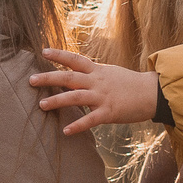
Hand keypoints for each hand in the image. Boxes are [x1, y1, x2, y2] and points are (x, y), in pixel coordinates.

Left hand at [29, 50, 161, 135]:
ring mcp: (102, 96)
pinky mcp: (109, 112)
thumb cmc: (130, 84)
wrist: (152, 93)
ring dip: (56, 101)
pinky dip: (77, 125)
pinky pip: (90, 119)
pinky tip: (65, 131)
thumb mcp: (110, 74)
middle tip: (30, 80)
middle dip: (48, 78)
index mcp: (97, 71)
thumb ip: (93, 75)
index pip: (75, 59)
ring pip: (75, 97)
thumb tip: (75, 76)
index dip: (59, 55)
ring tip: (41, 105)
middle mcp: (97, 81)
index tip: (43, 51)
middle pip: (68, 77)